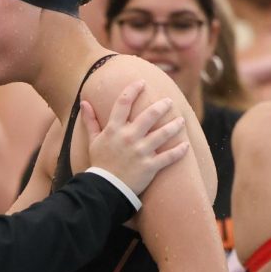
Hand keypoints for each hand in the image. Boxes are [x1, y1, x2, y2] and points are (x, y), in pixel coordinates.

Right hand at [84, 80, 188, 195]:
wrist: (104, 188)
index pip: (123, 103)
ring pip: (163, 134)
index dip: (133, 89)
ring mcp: (141, 152)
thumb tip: (84, 102)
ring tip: (181, 120)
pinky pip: (168, 156)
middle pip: (149, 115)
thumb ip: (90, 121)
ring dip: (175, 125)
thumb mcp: (93, 141)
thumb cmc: (99, 163)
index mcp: (114, 129)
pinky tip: (186, 146)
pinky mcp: (150, 166)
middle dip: (162, 106)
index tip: (142, 83)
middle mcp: (128, 137)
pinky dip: (179, 151)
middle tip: (169, 101)